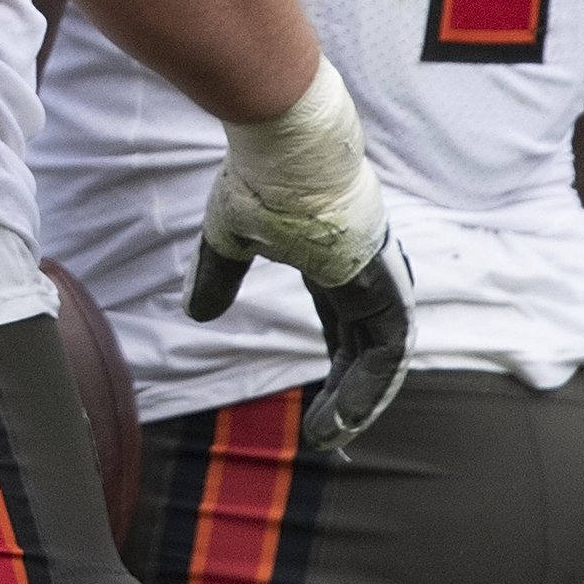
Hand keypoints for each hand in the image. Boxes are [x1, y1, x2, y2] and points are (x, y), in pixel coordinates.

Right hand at [184, 57, 415, 449]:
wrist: (286, 144)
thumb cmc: (258, 176)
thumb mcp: (230, 235)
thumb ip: (219, 276)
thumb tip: (196, 314)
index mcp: (332, 258)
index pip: (342, 323)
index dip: (334, 364)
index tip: (318, 405)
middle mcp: (363, 272)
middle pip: (364, 344)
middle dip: (348, 392)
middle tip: (324, 434)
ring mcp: (378, 277)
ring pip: (381, 355)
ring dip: (359, 401)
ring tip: (330, 439)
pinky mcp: (383, 284)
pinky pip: (386, 350)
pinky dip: (369, 388)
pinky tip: (344, 417)